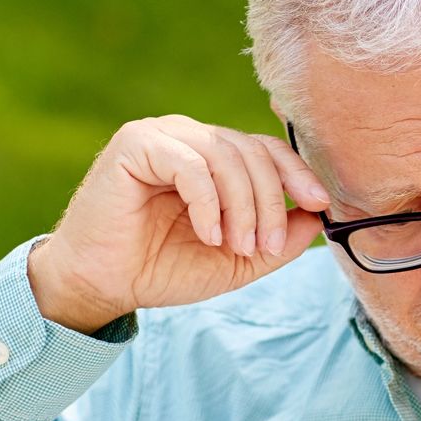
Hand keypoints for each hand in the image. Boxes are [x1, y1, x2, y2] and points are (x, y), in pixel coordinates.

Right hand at [27, 116, 330, 332]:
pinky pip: (191, 164)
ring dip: (243, 206)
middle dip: (269, 203)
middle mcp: (189, 138)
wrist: (101, 284)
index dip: (296, 174)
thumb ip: (279, 240)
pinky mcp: (136, 145)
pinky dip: (209, 203)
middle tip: (266, 248)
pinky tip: (208, 235)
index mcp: (213, 157)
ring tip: (236, 247)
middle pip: (252, 152)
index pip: (265, 150)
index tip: (319, 204)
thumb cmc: (162, 269)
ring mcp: (162, 136)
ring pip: (226, 156)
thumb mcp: (237, 260)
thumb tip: (317, 217)